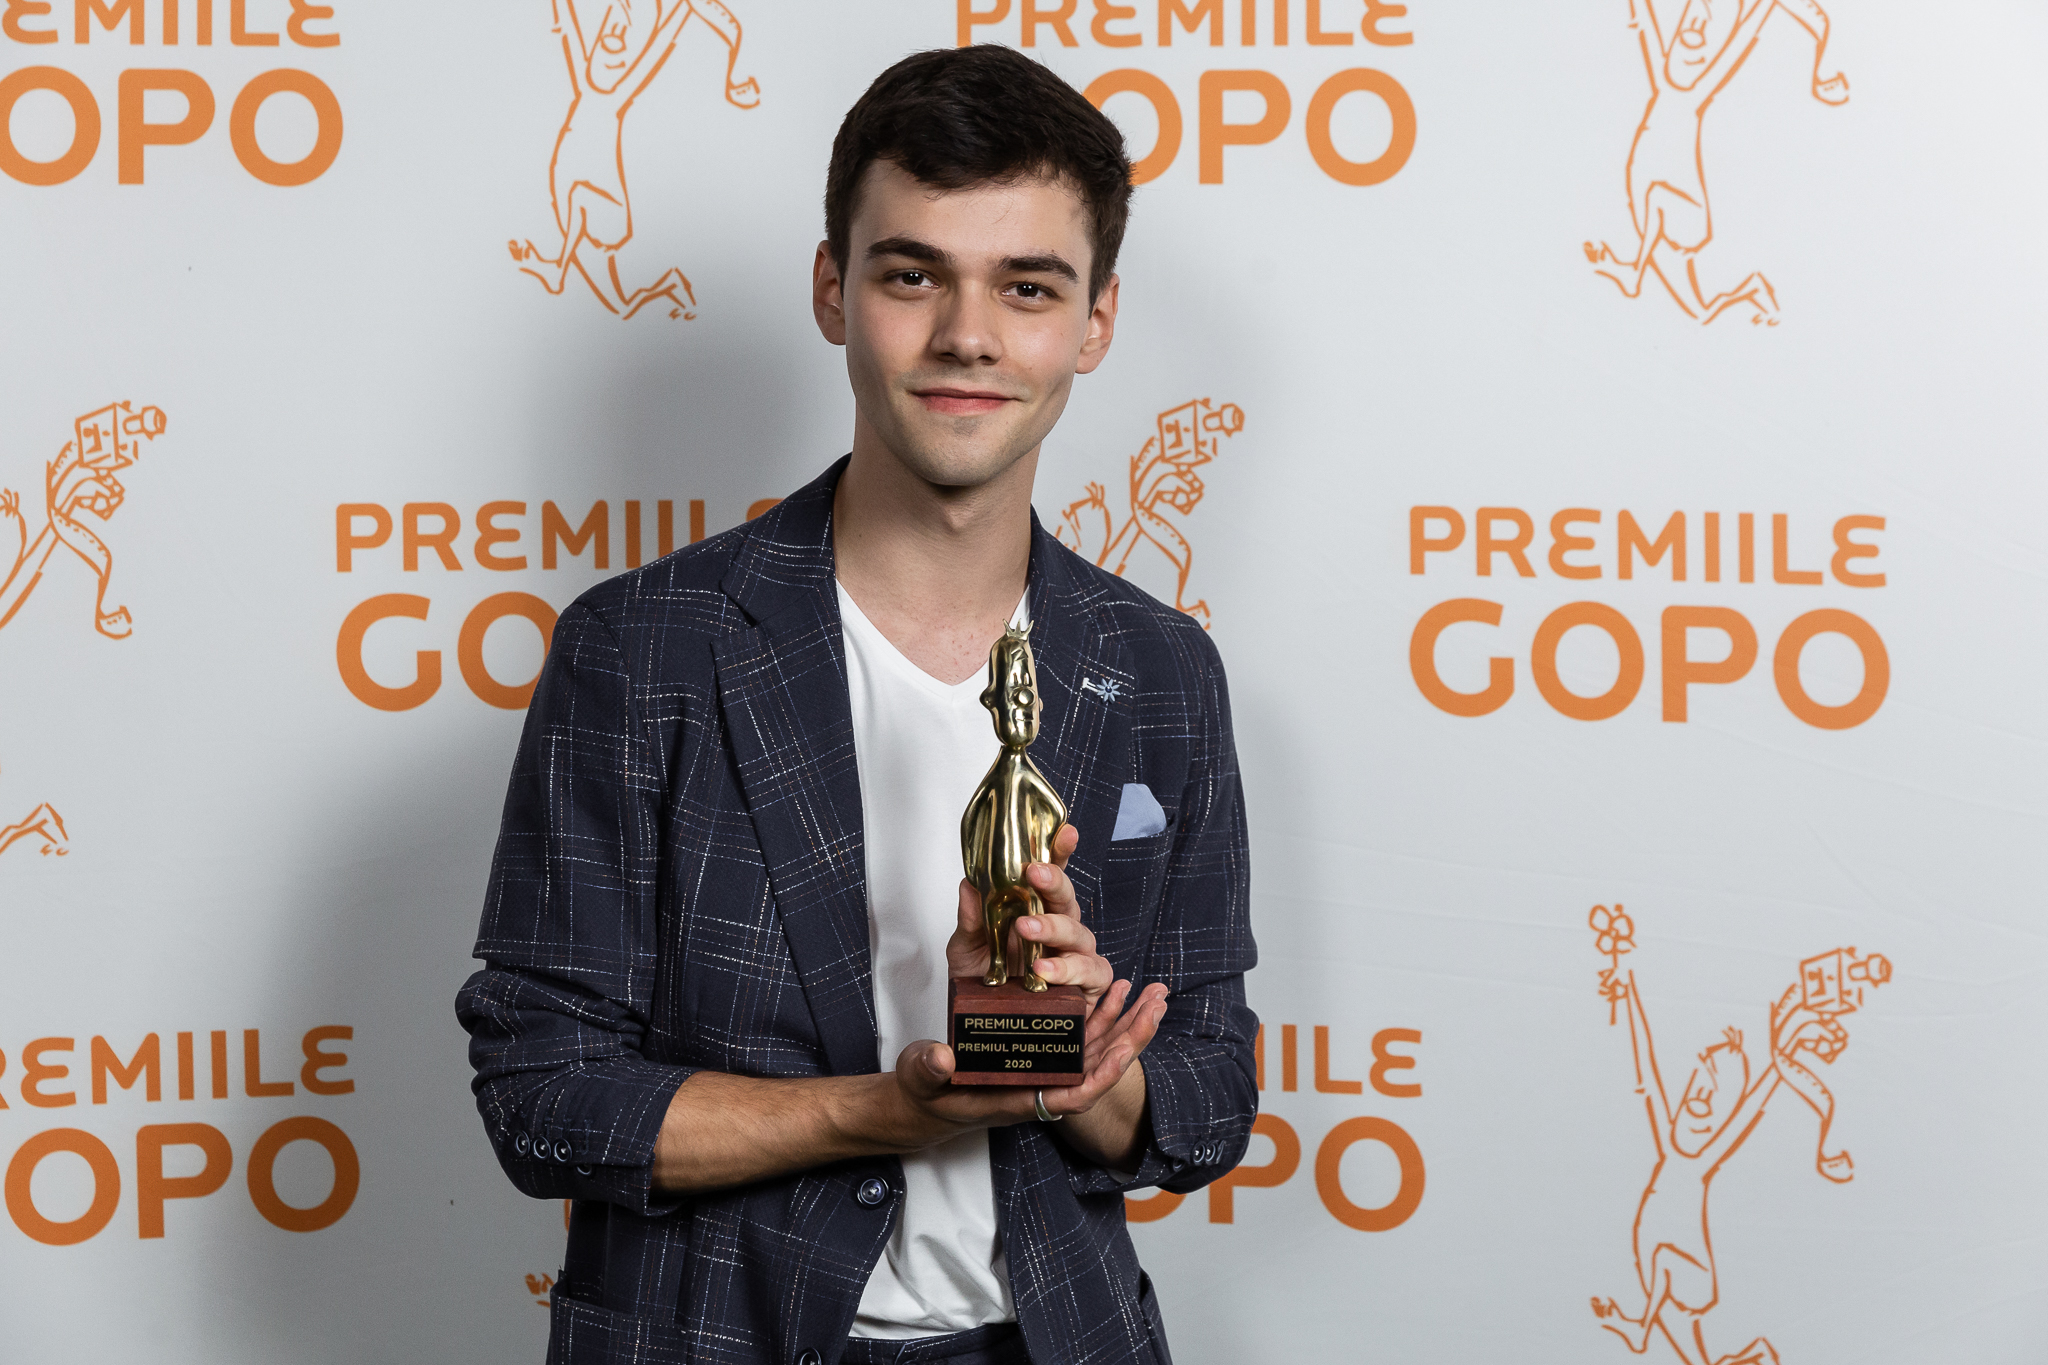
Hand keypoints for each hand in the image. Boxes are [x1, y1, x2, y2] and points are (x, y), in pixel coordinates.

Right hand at [881, 975, 1167, 1147]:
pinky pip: (1081, 1037)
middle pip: (1098, 1069)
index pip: (1072, 1096)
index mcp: (1018, 1098)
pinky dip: (1101, 1014)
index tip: (1123, 1053)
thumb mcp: (922, 1078)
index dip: (1101, 1077)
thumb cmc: (926, 1092)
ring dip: (1125, 1023)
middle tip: (1156, 1006)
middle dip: (1130, 1039)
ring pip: (1097, 1051)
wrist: (926, 1097)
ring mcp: (1045, 1070)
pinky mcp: (1042, 1054)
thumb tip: (942, 1058)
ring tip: (1152, 994)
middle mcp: (1040, 1085)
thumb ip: (930, 1069)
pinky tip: (1117, 990)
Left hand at [946, 824, 1110, 1006]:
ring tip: (1028, 930)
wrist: (988, 1026)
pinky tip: (1047, 971)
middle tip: (1034, 873)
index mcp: (1033, 910)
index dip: (1059, 851)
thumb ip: (970, 920)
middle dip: (1055, 882)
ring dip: (1054, 928)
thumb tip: (968, 884)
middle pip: (1067, 898)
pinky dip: (1070, 970)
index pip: (1050, 875)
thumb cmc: (983, 984)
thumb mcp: (966, 950)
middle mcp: (1058, 928)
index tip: (1063, 831)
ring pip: (1080, 933)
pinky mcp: (1087, 985)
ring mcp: (1075, 955)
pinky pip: (1091, 971)